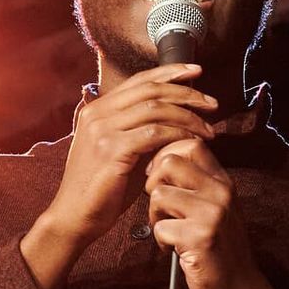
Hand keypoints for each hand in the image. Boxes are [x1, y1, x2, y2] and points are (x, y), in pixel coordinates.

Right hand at [43, 64, 217, 245]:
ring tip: (209, 130)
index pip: (140, 80)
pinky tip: (193, 142)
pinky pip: (155, 133)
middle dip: (187, 92)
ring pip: (156, 109)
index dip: (171, 72)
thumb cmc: (104, 188)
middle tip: (212, 103)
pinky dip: (179, 135)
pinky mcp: (111, 149)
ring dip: (188, 117)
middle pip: (151, 90)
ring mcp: (102, 130)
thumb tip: (178, 118)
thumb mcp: (123, 151)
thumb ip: (142, 131)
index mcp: (98, 109)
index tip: (197, 71)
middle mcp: (97, 113)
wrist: (76, 217)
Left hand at [145, 137, 277, 288]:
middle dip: (154, 185)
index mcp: (223, 182)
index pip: (190, 145)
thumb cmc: (219, 251)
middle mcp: (221, 192)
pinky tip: (177, 251)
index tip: (162, 180)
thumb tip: (159, 161)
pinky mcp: (201, 236)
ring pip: (159, 194)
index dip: (165, 157)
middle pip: (169, 163)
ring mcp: (213, 213)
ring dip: (155, 217)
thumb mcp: (214, 210)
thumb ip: (195, 185)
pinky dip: (162, 242)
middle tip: (163, 210)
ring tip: (170, 233)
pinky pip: (160, 227)